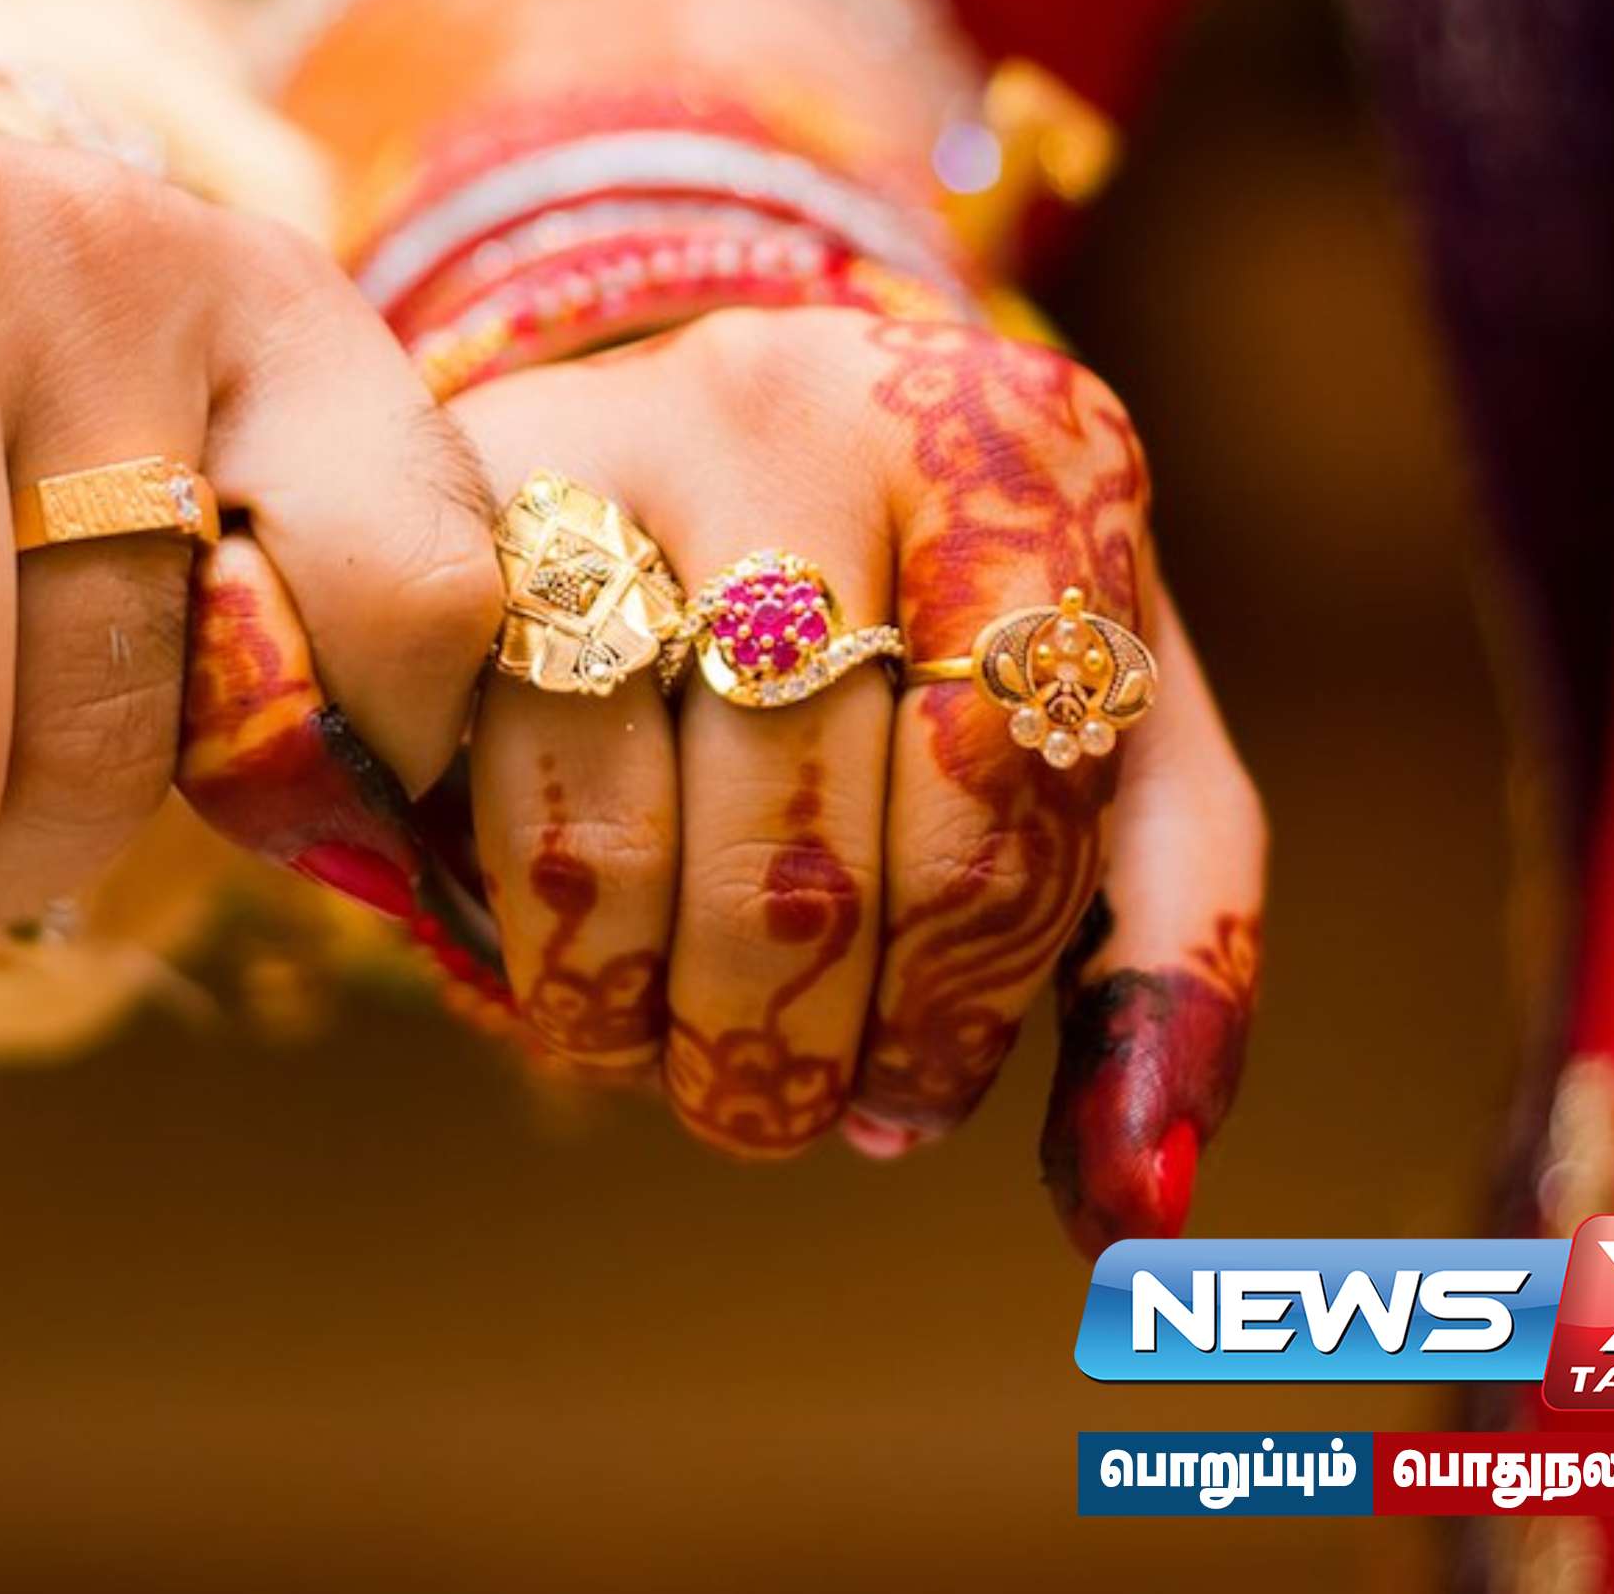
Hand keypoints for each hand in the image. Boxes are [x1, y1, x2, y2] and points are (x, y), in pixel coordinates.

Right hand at [447, 307, 1262, 1250]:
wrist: (751, 436)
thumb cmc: (959, 638)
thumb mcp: (1108, 758)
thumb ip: (1162, 966)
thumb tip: (1137, 1208)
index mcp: (1029, 460)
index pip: (991, 792)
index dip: (942, 1002)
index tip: (905, 1103)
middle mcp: (818, 405)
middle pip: (792, 829)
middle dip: (776, 1031)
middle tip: (769, 1108)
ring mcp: (617, 428)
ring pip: (600, 818)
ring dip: (621, 1000)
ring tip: (654, 1049)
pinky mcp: (451, 484)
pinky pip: (453, 773)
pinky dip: (490, 907)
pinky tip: (551, 942)